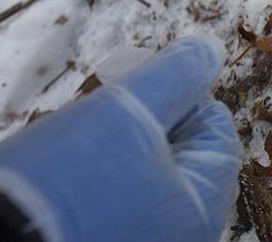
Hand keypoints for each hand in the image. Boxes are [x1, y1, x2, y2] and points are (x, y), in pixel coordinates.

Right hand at [0, 36, 239, 241]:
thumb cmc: (62, 189)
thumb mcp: (126, 112)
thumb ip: (175, 76)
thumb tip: (210, 49)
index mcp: (202, 205)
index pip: (212, 124)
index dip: (175, 93)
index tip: (130, 88)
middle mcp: (179, 232)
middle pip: (175, 150)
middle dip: (137, 121)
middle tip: (95, 116)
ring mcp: (141, 239)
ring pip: (138, 172)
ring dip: (107, 147)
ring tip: (70, 148)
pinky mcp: (100, 241)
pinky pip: (111, 200)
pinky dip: (88, 181)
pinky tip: (58, 175)